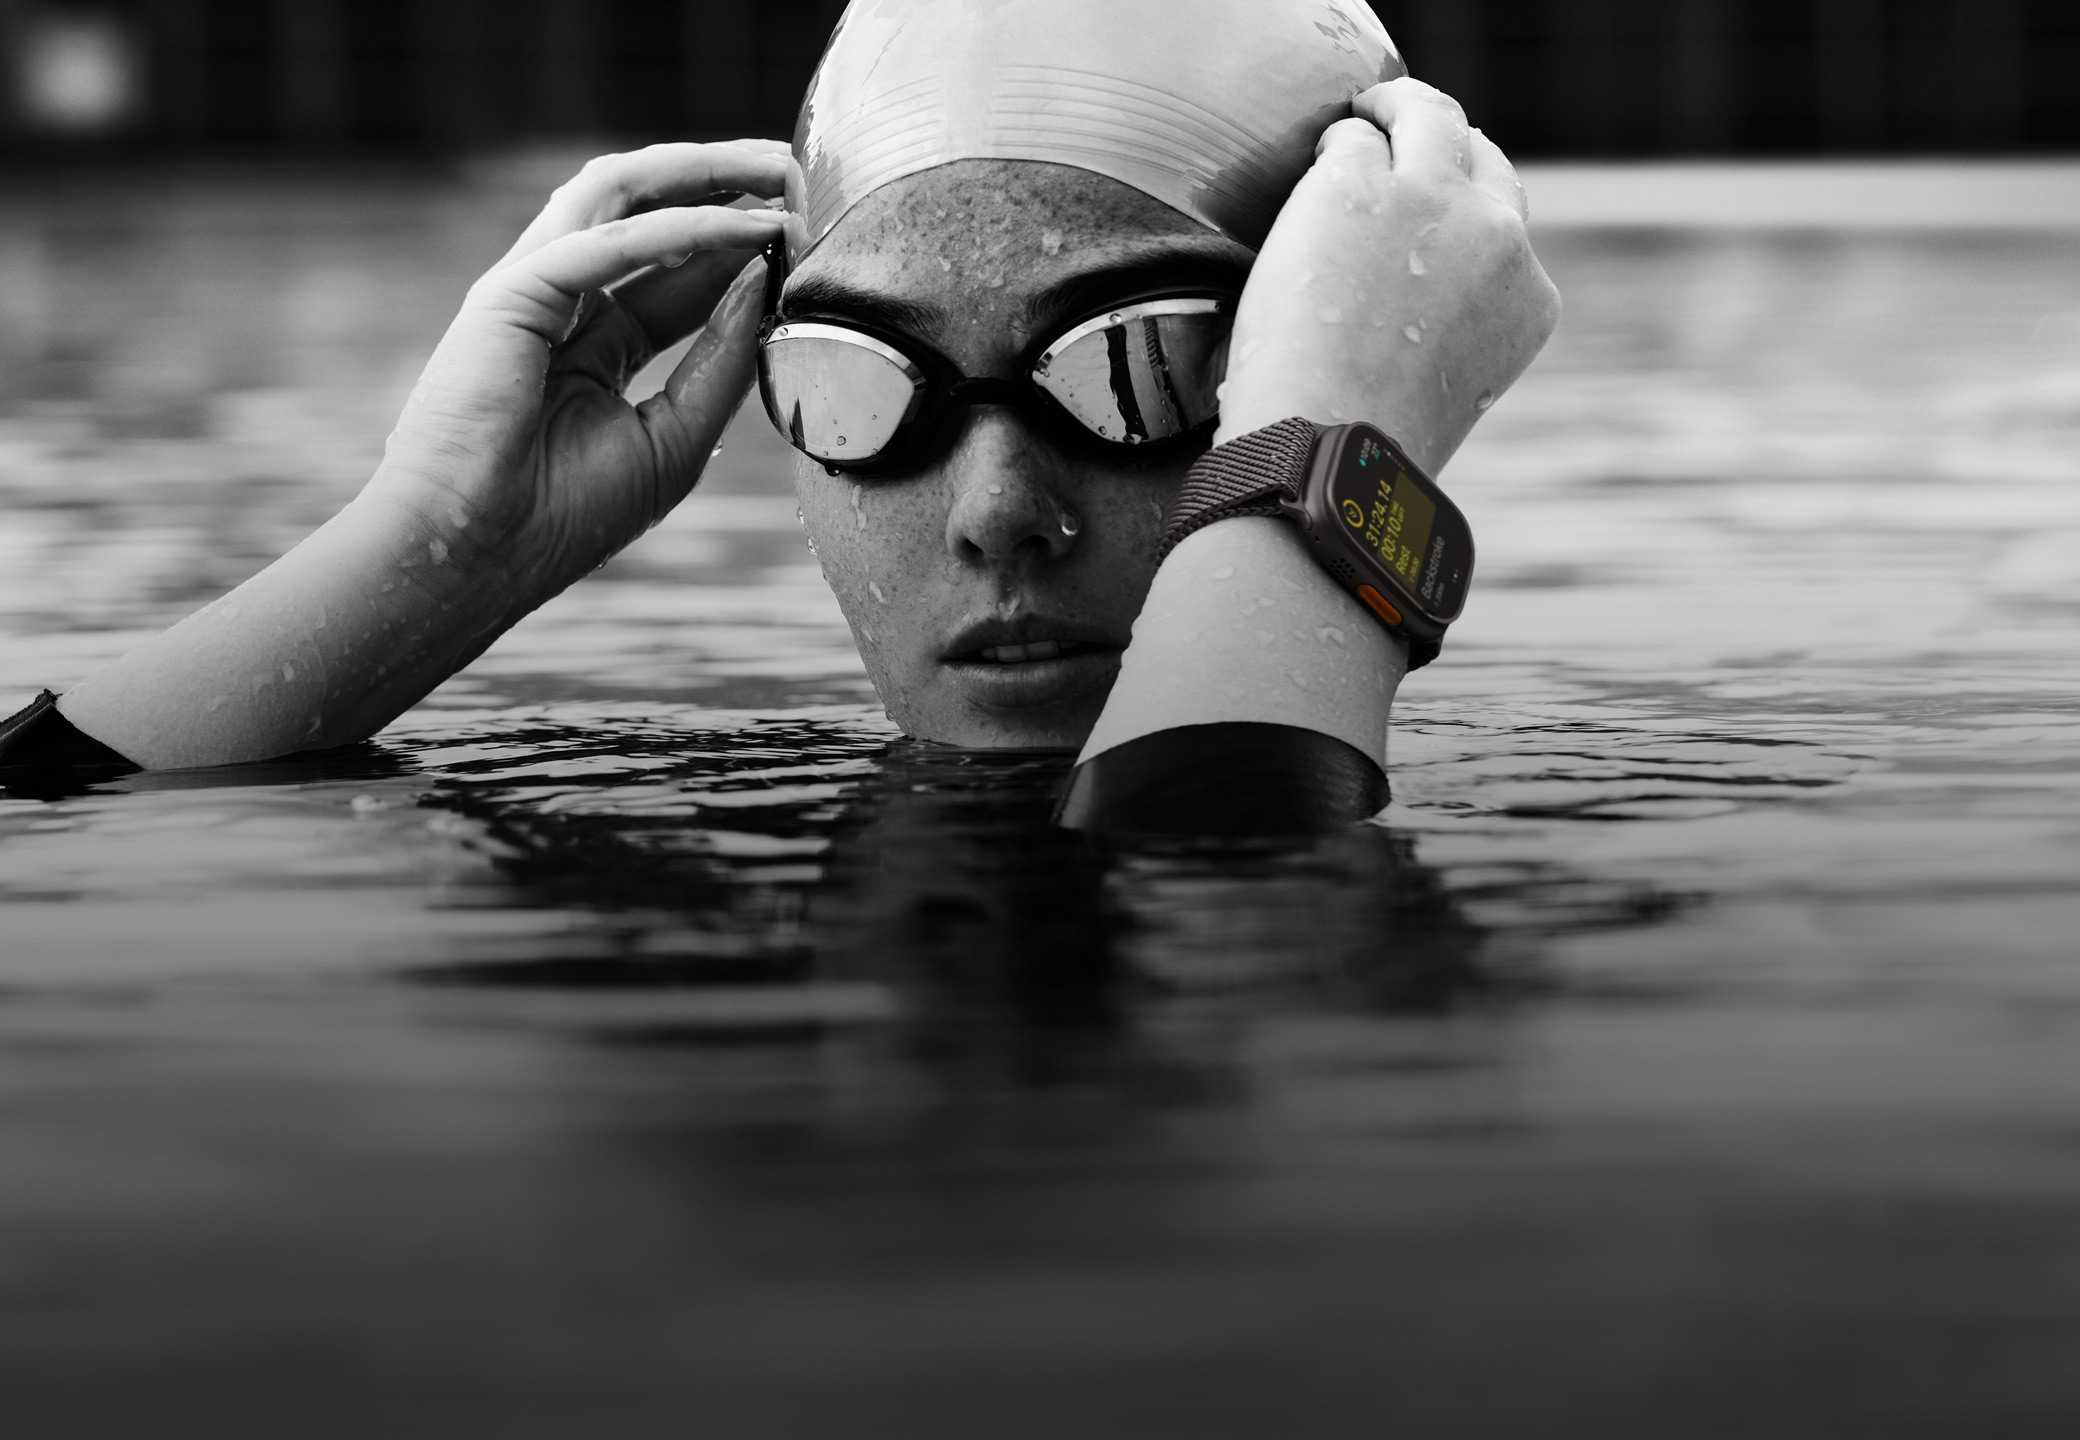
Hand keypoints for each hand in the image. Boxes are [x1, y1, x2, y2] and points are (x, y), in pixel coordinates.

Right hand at [366, 141, 791, 620]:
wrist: (473, 557)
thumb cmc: (563, 516)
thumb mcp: (673, 437)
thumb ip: (719, 360)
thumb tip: (763, 280)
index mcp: (596, 345)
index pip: (679, 273)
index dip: (743, 246)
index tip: (811, 230)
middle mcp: (562, 304)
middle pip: (651, 213)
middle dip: (726, 184)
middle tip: (799, 169)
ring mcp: (532, 292)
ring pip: (619, 195)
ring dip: (702, 174)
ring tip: (775, 168)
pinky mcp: (510, 294)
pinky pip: (604, 242)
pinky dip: (677, 230)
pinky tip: (738, 228)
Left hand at [1217, 78, 1560, 472]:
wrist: (1323, 444)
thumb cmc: (1367, 440)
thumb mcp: (1449, 387)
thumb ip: (1453, 327)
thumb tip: (1412, 302)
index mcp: (1528, 301)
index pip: (1507, 232)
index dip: (1467, 215)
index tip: (1437, 212)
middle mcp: (1496, 239)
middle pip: (1483, 159)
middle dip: (1449, 145)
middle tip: (1406, 133)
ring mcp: (1430, 202)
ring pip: (1429, 118)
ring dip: (1399, 108)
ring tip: (1369, 110)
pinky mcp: (1358, 184)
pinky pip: (1351, 139)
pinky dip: (1334, 145)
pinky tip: (1318, 156)